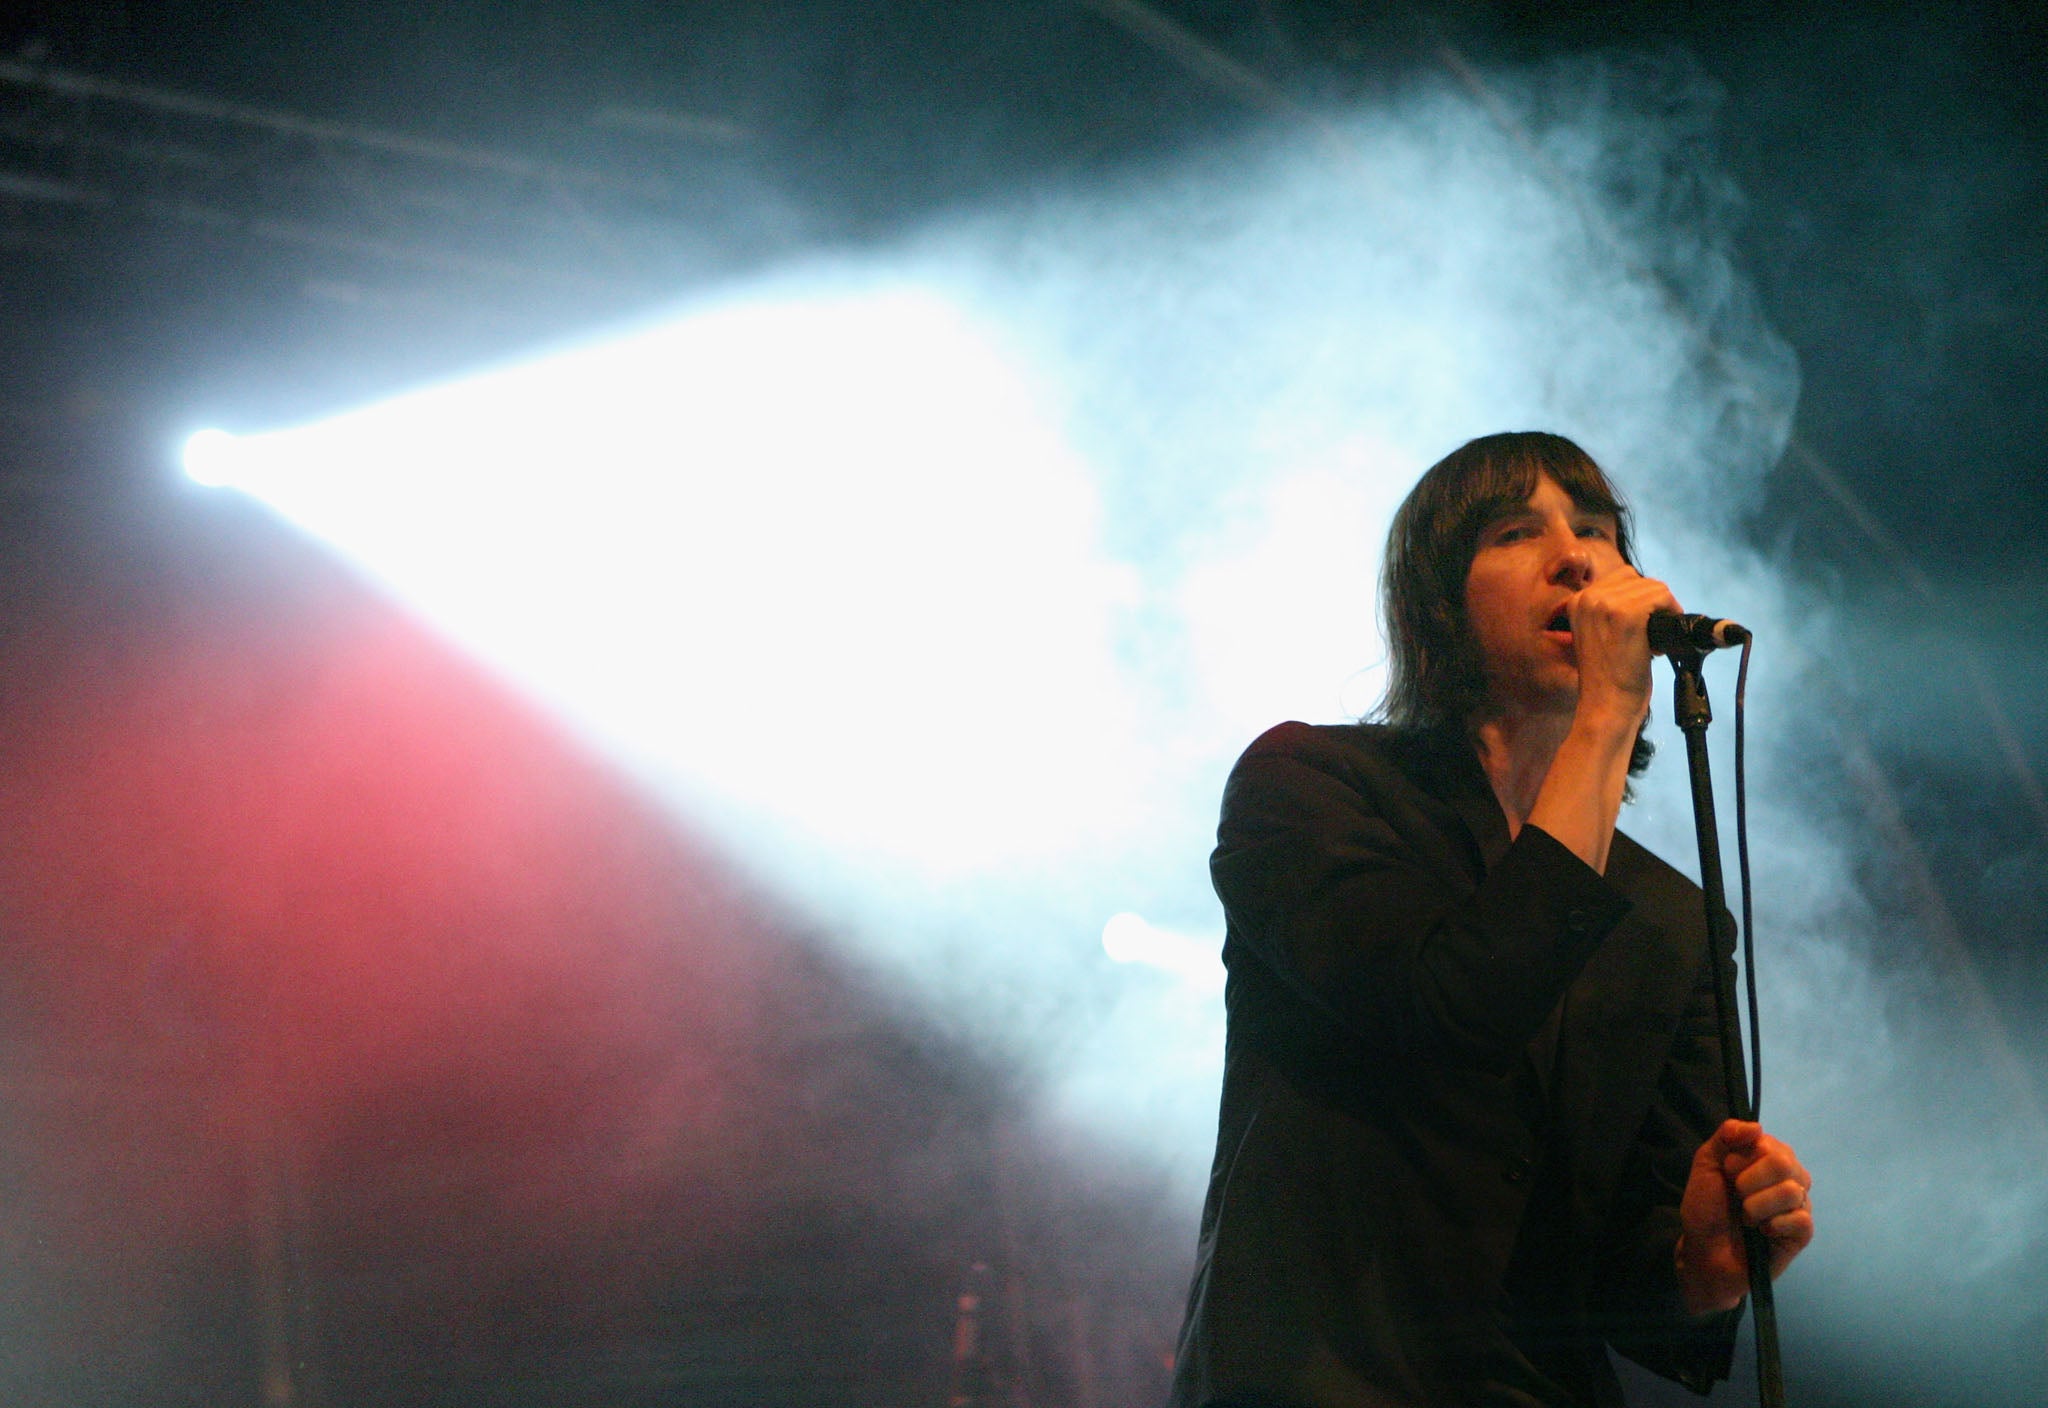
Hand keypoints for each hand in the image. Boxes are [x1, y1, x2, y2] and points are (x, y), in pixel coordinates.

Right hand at [1566, 565, 1680, 725]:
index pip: (1621, 578)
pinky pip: (1661, 597)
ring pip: (1653, 587)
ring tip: (1654, 641)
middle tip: (1652, 635)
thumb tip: (1649, 597)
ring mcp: (1605, 604)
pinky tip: (1661, 640)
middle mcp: (1587, 597)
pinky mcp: (1626, 615)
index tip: (1643, 627)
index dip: (1640, 600)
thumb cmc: (1608, 679)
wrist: (1605, 706)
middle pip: (1637, 579)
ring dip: (1663, 610)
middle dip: (1653, 603)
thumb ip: (1612, 612)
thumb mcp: (1599, 636)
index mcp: (1577, 601)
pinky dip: (1670, 614)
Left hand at [1675, 1119, 1814, 1315]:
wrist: (1705, 1252)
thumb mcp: (1706, 1164)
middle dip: (1749, 1182)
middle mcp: (1788, 1177)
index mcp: (1767, 1157)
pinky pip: (1800, 1219)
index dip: (1742, 1160)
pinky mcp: (1802, 1232)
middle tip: (1737, 1196)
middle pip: (1784, 1163)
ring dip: (1756, 1206)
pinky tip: (1762, 1231)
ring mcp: (1798, 1204)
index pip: (1768, 1144)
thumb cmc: (1706, 1208)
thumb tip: (1756, 1126)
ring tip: (1746, 1217)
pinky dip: (1773, 1225)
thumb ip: (1726, 1137)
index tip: (1727, 1173)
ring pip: (1791, 1191)